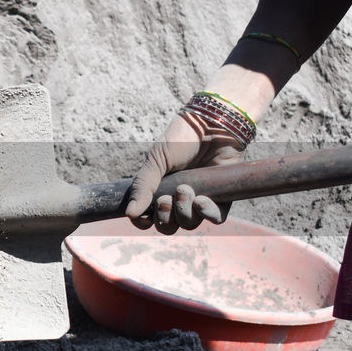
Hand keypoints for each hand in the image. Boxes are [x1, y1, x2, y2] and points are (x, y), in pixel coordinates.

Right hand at [124, 113, 244, 233]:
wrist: (212, 124)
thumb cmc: (181, 138)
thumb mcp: (156, 160)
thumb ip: (143, 186)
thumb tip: (130, 212)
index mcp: (160, 190)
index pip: (149, 218)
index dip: (144, 222)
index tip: (144, 217)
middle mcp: (179, 198)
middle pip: (169, 226)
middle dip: (165, 218)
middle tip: (166, 199)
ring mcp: (200, 198)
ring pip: (190, 223)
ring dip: (184, 213)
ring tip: (185, 190)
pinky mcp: (222, 196)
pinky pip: (215, 217)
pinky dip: (207, 214)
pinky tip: (201, 200)